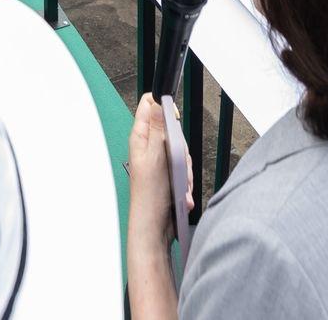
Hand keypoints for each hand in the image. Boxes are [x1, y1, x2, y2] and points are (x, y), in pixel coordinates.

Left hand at [126, 94, 185, 254]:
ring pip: (182, 151)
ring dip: (185, 169)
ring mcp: (160, 160)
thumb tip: (158, 102)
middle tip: (177, 162)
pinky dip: (186, 181)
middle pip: (173, 130)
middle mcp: (150, 146)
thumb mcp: (155, 157)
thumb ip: (159, 128)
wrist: (154, 227)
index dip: (163, 106)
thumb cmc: (148, 196)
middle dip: (182, 148)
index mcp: (141, 138)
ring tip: (179, 184)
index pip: (149, 106)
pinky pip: (184, 168)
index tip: (173, 119)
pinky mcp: (169, 174)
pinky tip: (182, 193)